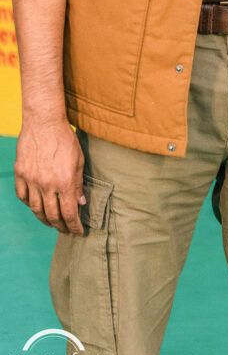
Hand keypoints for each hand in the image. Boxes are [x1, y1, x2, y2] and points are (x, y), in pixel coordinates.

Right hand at [14, 119, 85, 235]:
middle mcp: (47, 184)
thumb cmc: (65, 138)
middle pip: (52, 215)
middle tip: (66, 230)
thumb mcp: (79, 160)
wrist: (44, 121)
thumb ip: (79, 184)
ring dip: (44, 219)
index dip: (74, 226)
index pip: (69, 213)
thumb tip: (80, 203)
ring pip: (36, 209)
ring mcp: (31, 179)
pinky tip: (36, 206)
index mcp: (65, 181)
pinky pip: (23, 196)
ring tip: (51, 223)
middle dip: (61, 226)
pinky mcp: (20, 173)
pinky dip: (29, 204)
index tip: (78, 232)